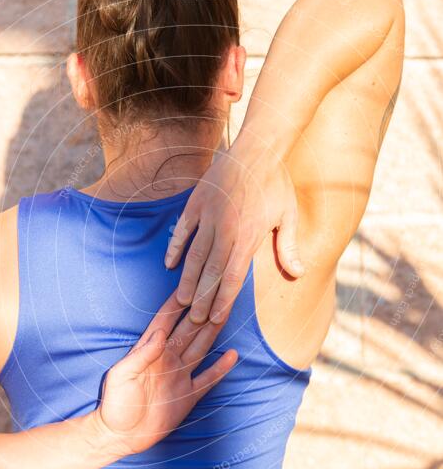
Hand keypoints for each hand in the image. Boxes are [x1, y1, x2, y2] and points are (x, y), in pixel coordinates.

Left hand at [93, 291, 237, 457]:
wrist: (120, 436)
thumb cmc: (115, 404)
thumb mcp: (121, 376)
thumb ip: (141, 354)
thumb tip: (160, 333)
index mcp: (150, 351)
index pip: (166, 321)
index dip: (177, 303)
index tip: (190, 284)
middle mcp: (168, 359)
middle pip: (189, 330)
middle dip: (202, 311)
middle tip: (217, 292)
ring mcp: (179, 376)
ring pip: (201, 348)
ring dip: (213, 332)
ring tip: (227, 314)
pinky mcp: (187, 395)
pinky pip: (207, 378)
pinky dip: (220, 367)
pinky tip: (232, 355)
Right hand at [164, 142, 304, 324]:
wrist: (258, 148)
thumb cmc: (275, 183)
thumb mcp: (288, 215)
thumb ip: (289, 247)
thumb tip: (299, 274)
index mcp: (248, 236)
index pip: (232, 276)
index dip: (223, 300)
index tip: (215, 318)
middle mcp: (226, 229)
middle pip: (210, 272)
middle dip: (202, 299)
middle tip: (194, 320)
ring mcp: (208, 215)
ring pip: (194, 255)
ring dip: (187, 280)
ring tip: (181, 300)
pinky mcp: (196, 202)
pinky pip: (182, 230)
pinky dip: (175, 247)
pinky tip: (170, 264)